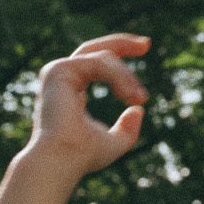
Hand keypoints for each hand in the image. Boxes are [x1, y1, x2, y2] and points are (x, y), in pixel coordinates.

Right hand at [23, 32, 150, 181]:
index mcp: (70, 90)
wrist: (60, 160)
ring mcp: (57, 73)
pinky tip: (128, 95)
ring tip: (139, 98)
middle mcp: (61, 79)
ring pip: (103, 58)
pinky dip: (118, 76)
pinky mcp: (58, 71)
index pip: (95, 63)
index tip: (145, 50)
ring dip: (126, 76)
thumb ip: (126, 129)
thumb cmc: (80, 157)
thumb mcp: (113, 143)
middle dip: (122, 43)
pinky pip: (98, 63)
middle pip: (93, 48)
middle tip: (146, 44)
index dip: (120, 55)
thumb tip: (138, 110)